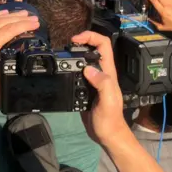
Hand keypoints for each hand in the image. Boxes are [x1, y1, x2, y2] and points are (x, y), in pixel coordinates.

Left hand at [0, 11, 39, 103]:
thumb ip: (11, 64)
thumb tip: (24, 55)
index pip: (10, 30)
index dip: (24, 25)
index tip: (36, 23)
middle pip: (2, 22)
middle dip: (19, 18)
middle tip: (32, 17)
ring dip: (8, 15)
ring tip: (21, 13)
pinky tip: (2, 14)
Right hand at [71, 31, 127, 145]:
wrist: (106, 135)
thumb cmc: (110, 119)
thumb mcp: (108, 101)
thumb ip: (102, 83)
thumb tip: (88, 69)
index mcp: (108, 72)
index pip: (103, 45)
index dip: (90, 36)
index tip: (75, 40)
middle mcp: (100, 73)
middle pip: (92, 49)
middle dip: (80, 43)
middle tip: (66, 47)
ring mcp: (92, 81)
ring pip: (83, 61)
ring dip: (73, 55)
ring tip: (61, 57)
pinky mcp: (85, 89)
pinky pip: (77, 74)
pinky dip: (69, 69)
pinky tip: (62, 73)